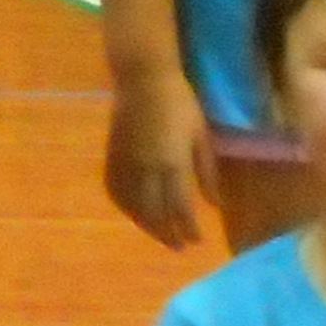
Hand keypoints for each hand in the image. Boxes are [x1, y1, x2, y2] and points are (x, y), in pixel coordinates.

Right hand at [104, 73, 220, 249]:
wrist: (143, 78)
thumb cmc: (180, 102)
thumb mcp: (201, 135)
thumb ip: (205, 172)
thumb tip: (214, 204)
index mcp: (172, 162)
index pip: (180, 208)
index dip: (188, 228)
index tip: (196, 241)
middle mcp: (146, 168)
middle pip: (154, 213)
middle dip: (168, 234)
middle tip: (179, 247)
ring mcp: (126, 163)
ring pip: (133, 206)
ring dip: (146, 226)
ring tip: (159, 235)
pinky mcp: (111, 156)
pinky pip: (115, 190)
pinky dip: (125, 207)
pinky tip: (134, 213)